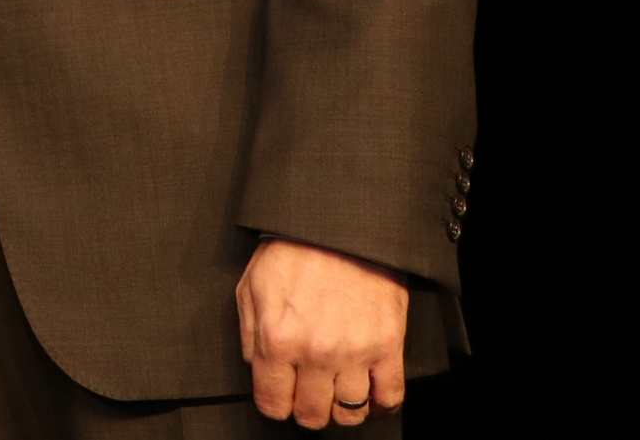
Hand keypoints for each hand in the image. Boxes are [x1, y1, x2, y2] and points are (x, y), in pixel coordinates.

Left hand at [238, 239, 408, 427]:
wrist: (338, 226)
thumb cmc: (292, 251)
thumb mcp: (251, 287)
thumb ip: (249, 334)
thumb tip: (255, 367)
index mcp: (277, 339)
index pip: (273, 402)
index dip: (274, 406)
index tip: (279, 401)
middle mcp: (315, 353)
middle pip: (312, 414)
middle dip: (306, 411)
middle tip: (307, 398)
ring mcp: (355, 352)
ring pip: (350, 412)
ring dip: (342, 410)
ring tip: (336, 396)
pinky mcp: (388, 345)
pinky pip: (390, 396)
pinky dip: (381, 405)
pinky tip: (370, 396)